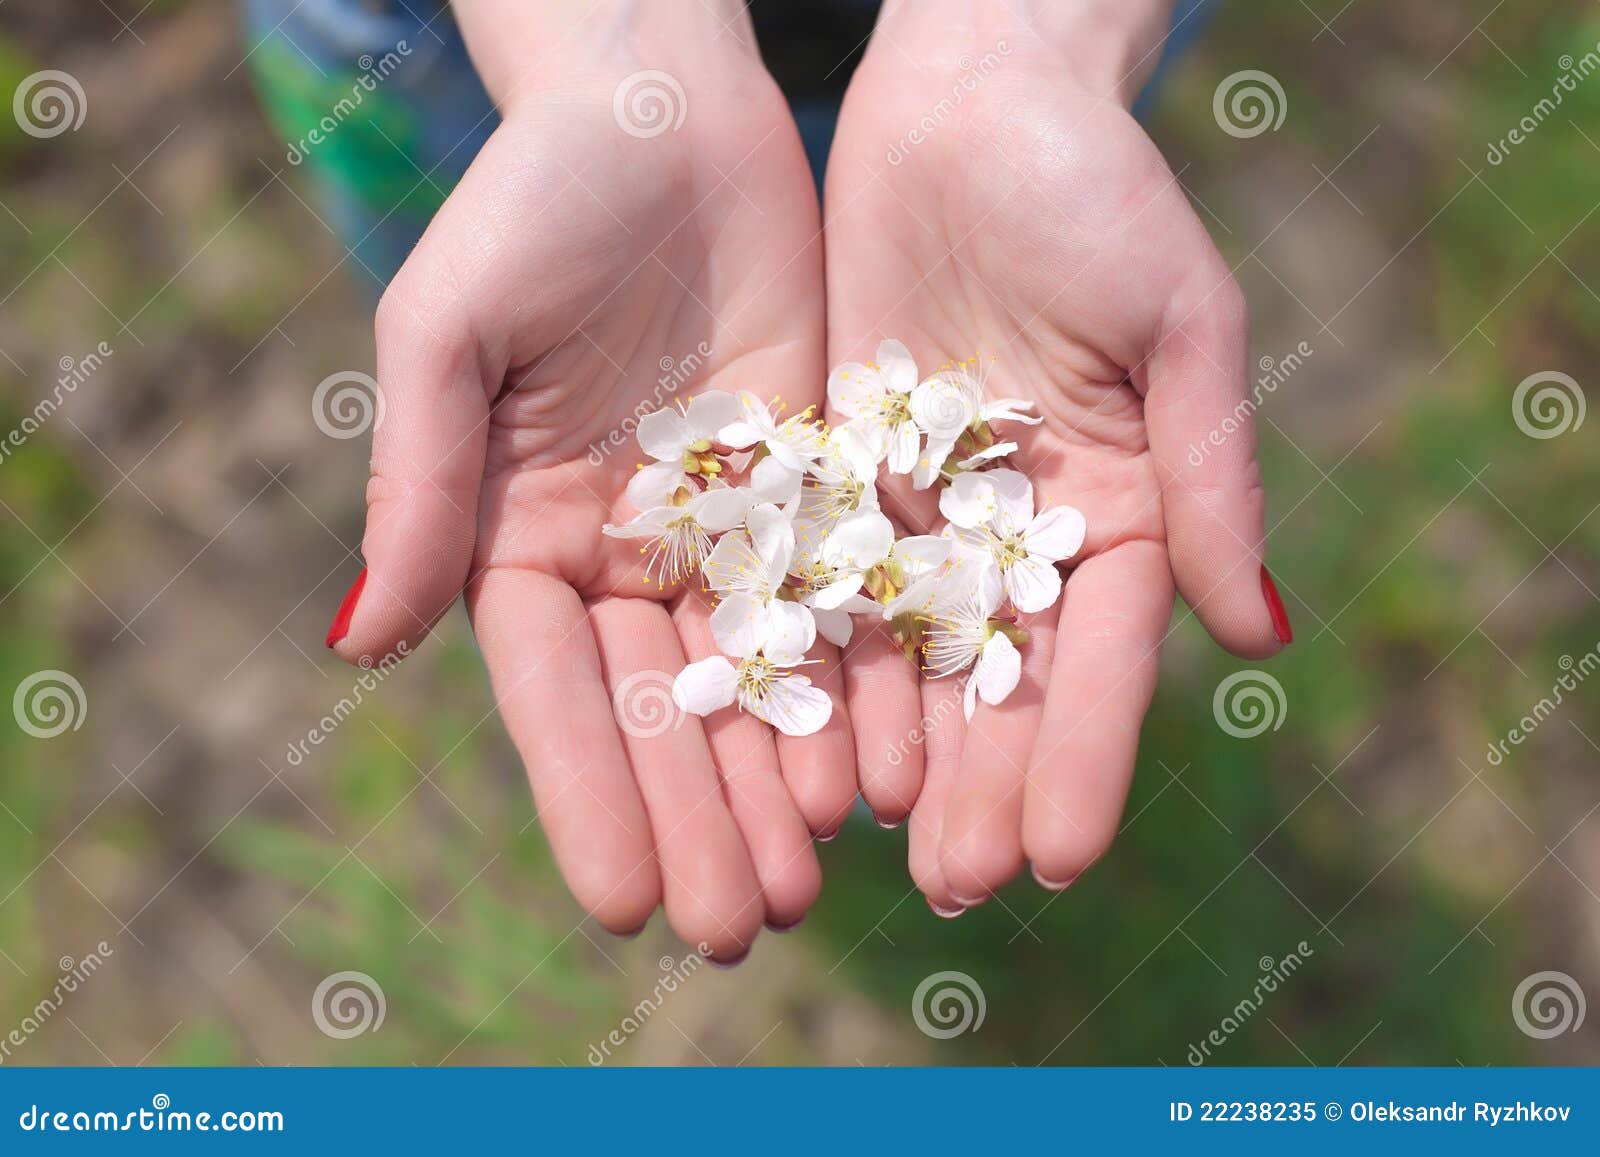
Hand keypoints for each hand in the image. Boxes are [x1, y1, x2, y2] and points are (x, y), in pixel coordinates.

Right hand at [326, 1, 855, 959]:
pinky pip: (838, 601)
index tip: (619, 904)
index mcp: (525, 534)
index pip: (555, 692)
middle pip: (662, 710)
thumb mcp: (452, 334)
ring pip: (756, 678)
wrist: (663, 115)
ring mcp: (723, 528)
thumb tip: (363, 641)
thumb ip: (424, 484)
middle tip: (741, 930)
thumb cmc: (532, 203)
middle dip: (699, 820)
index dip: (588, 795)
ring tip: (815, 885)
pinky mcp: (811, 488)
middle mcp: (624, 552)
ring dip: (780, 783)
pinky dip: (857, 686)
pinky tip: (884, 770)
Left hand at [824, 0, 1290, 909]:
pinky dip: (811, 661)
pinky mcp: (836, 472)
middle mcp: (1018, 527)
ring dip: (892, 752)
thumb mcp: (1180, 326)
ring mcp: (923, 508)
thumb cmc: (1100, 194)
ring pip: (905, 653)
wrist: (976, 103)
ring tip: (871, 852)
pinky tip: (796, 741)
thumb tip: (1261, 634)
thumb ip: (1209, 477)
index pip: (1099, 657)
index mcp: (1118, 505)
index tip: (1061, 855)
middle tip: (954, 889)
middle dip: (978, 782)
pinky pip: (818, 583)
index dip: (1084, 755)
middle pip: (997, 679)